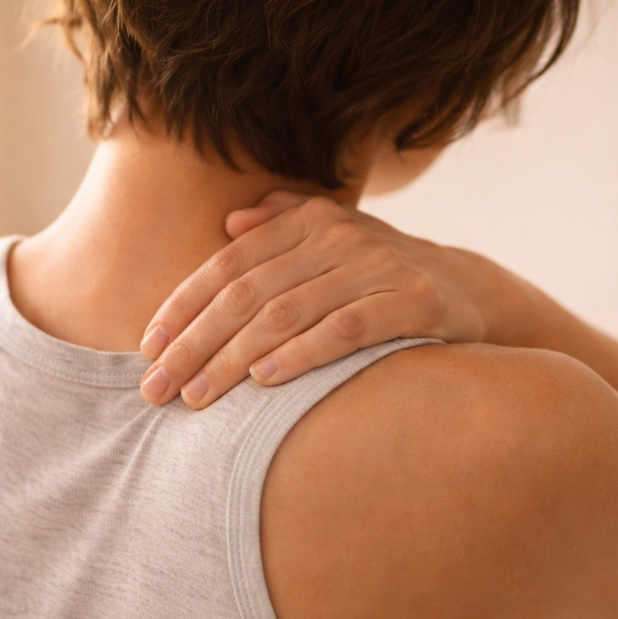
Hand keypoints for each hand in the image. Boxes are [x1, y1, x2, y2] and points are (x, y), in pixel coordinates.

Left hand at [138, 191, 495, 407]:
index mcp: (309, 221)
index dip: (182, 305)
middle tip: (156, 389)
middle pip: (246, 294)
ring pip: (285, 315)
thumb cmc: (380, 273)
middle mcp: (338, 237)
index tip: (146, 348)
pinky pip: (344, 331)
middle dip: (193, 344)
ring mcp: (377, 267)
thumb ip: (281, 226)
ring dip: (232, 360)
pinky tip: (263, 380)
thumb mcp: (334, 241)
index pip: (228, 265)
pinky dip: (300, 354)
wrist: (470, 289)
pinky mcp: (412, 302)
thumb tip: (228, 224)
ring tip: (196, 397)